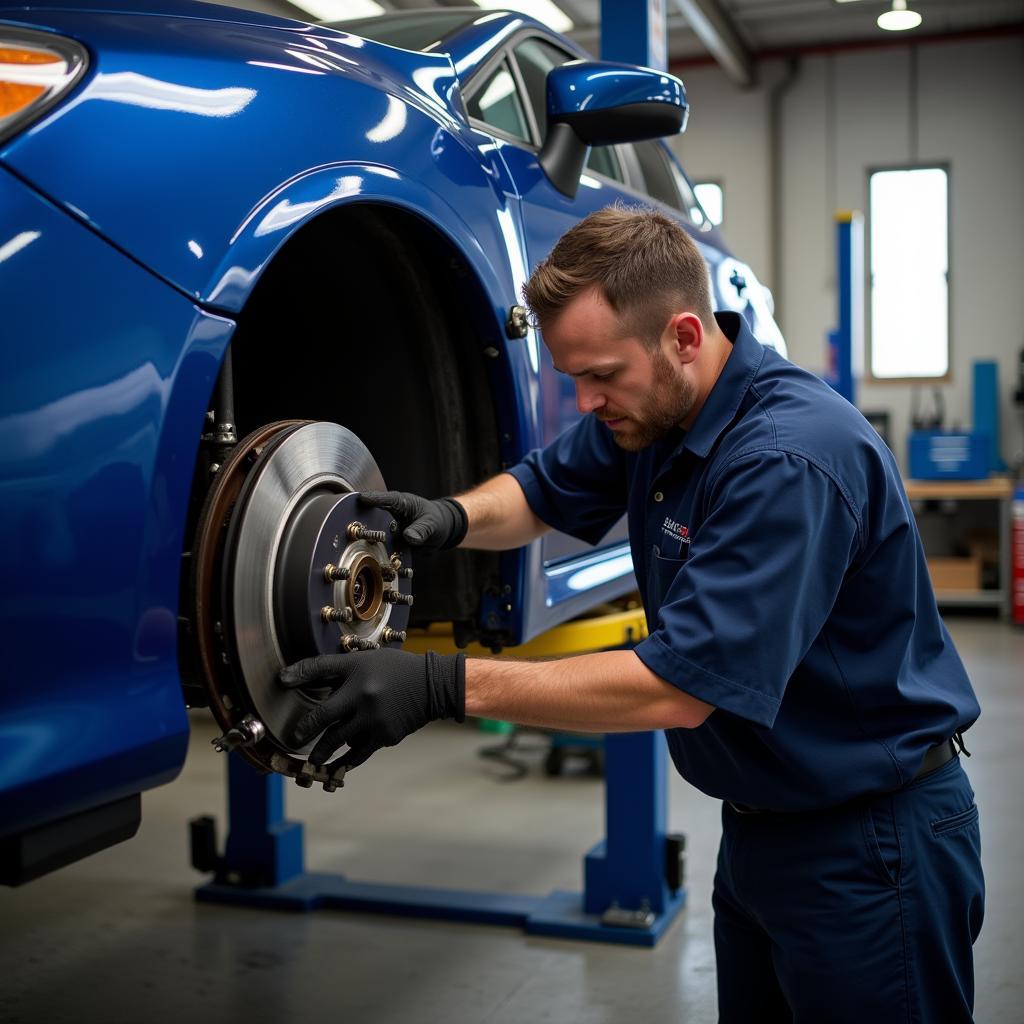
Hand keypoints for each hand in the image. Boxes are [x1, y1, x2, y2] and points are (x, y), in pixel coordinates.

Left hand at [279, 648, 464, 766]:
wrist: (432, 687)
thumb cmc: (396, 670)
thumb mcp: (367, 661)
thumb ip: (337, 670)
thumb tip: (304, 677)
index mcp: (358, 675)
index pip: (322, 670)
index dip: (300, 675)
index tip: (281, 681)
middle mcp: (363, 698)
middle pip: (325, 719)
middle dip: (304, 732)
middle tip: (292, 740)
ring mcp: (374, 721)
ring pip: (339, 742)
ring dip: (322, 754)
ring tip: (311, 762)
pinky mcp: (384, 737)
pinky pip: (359, 752)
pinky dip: (346, 760)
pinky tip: (336, 767)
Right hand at [360, 490, 467, 548]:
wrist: (440, 532)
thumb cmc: (437, 521)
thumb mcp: (432, 524)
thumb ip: (421, 530)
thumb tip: (409, 536)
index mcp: (401, 503)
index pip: (386, 499)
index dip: (373, 499)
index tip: (361, 499)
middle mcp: (391, 514)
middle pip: (372, 514)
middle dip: (361, 517)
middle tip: (351, 522)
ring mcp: (388, 528)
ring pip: (373, 531)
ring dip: (366, 537)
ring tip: (356, 543)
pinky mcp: (389, 541)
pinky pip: (380, 546)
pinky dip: (375, 551)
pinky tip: (369, 558)